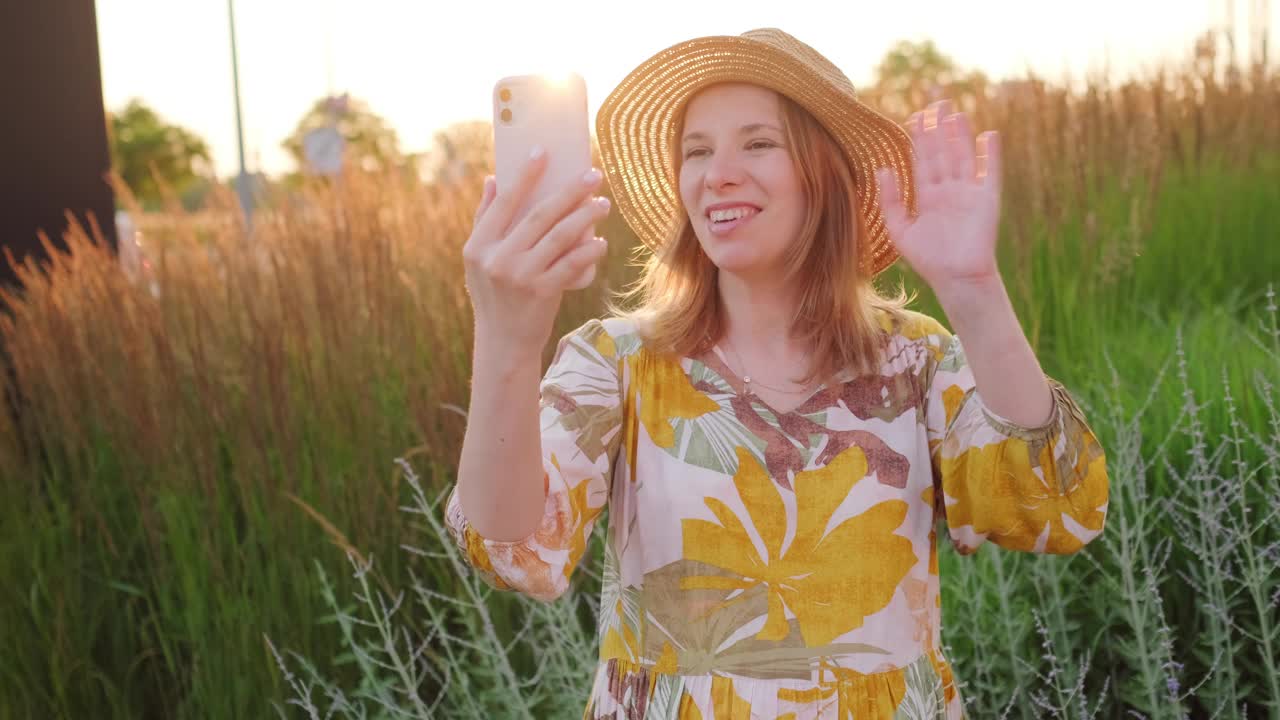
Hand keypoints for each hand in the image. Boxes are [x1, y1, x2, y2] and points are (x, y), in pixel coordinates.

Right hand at [462, 151, 610, 352]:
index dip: (525, 175)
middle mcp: (497, 258)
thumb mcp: (478, 260)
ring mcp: (520, 276)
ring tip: (602, 204)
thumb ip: (485, 220)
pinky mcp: (541, 293)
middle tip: (593, 175)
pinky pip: (571, 265)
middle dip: (569, 192)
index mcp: (478, 245)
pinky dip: (589, 252)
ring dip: (585, 217)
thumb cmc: (495, 294)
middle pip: (539, 215)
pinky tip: (601, 242)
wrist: (504, 342)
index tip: (543, 151)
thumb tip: (493, 179)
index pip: (505, 202)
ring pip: (559, 237)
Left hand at [875, 98, 1002, 294]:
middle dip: (939, 128)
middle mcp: (948, 190)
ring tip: (955, 112)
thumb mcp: (900, 230)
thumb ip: (890, 200)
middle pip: (943, 152)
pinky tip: (988, 135)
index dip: (920, 138)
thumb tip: (882, 169)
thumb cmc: (928, 259)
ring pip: (964, 156)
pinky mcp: (987, 199)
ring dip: (960, 135)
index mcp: (927, 196)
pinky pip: (989, 172)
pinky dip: (989, 154)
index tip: (915, 115)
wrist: (956, 279)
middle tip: (935, 102)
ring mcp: (968, 193)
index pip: (923, 160)